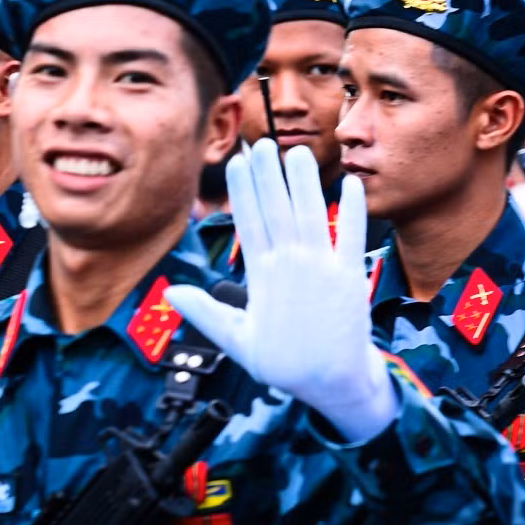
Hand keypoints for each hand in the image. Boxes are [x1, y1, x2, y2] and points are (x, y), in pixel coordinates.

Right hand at [166, 141, 396, 441]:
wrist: (333, 383)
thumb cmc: (285, 362)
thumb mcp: (237, 341)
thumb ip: (206, 312)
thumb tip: (171, 292)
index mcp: (262, 277)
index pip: (249, 222)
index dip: (242, 189)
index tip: (237, 161)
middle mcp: (291, 265)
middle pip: (276, 209)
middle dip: (268, 174)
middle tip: (262, 141)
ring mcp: (323, 268)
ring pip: (311, 215)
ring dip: (304, 182)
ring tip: (298, 151)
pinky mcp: (351, 275)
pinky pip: (352, 235)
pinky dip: (353, 209)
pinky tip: (351, 183)